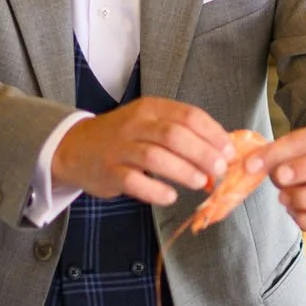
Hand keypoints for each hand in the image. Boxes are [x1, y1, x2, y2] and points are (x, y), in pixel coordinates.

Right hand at [53, 97, 232, 206]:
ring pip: (155, 157)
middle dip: (203, 154)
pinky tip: (170, 196)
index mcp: (151, 108)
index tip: (229, 152)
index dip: (213, 134)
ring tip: (201, 183)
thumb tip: (221, 152)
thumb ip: (181, 133)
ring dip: (183, 171)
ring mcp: (120, 148)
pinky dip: (155, 190)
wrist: (76, 147)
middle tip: (219, 170)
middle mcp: (135, 124)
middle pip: (174, 135)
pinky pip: (134, 181)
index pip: (188, 115)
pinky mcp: (109, 172)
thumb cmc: (124, 137)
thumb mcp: (149, 123)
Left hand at [258, 127, 305, 234]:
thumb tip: (250, 166)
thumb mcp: (293, 152)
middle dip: (297, 171)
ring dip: (298, 198)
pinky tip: (295, 211)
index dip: (275, 153)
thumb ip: (274, 156)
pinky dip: (303, 219)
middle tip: (279, 179)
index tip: (250, 165)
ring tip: (285, 197)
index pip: (303, 142)